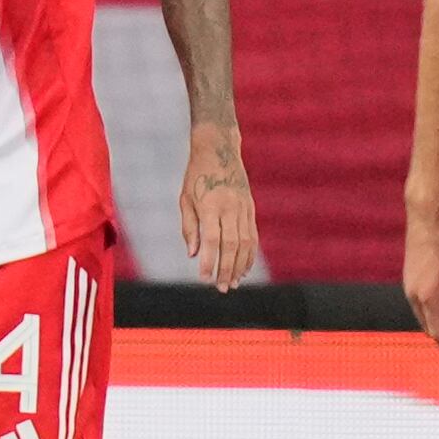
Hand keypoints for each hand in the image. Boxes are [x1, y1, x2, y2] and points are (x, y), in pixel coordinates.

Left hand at [182, 122, 257, 290]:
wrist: (219, 150)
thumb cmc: (196, 176)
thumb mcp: (185, 199)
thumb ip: (189, 227)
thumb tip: (192, 254)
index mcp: (210, 205)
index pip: (212, 239)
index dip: (209, 261)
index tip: (204, 278)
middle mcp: (230, 207)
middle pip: (231, 245)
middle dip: (227, 269)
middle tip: (222, 288)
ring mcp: (243, 207)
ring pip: (245, 242)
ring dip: (240, 265)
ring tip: (234, 282)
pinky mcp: (250, 208)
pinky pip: (253, 235)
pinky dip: (250, 254)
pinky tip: (244, 267)